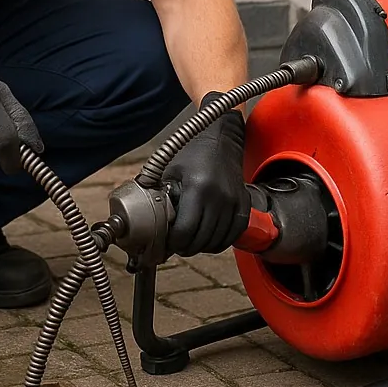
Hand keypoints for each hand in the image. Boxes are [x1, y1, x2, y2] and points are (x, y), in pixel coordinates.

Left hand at [164, 92, 250, 256]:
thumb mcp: (170, 171)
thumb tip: (144, 219)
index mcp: (197, 188)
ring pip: (216, 242)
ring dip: (201, 247)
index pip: (185, 231)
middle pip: (201, 240)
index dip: (174, 242)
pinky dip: (219, 243)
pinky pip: (232, 236)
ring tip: (190, 241)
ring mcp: (234, 202)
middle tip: (176, 244)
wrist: (221, 139)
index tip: (168, 241)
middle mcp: (219, 197)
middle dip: (185, 247)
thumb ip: (158, 194)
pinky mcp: (244, 205)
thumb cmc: (192, 154)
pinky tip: (207, 239)